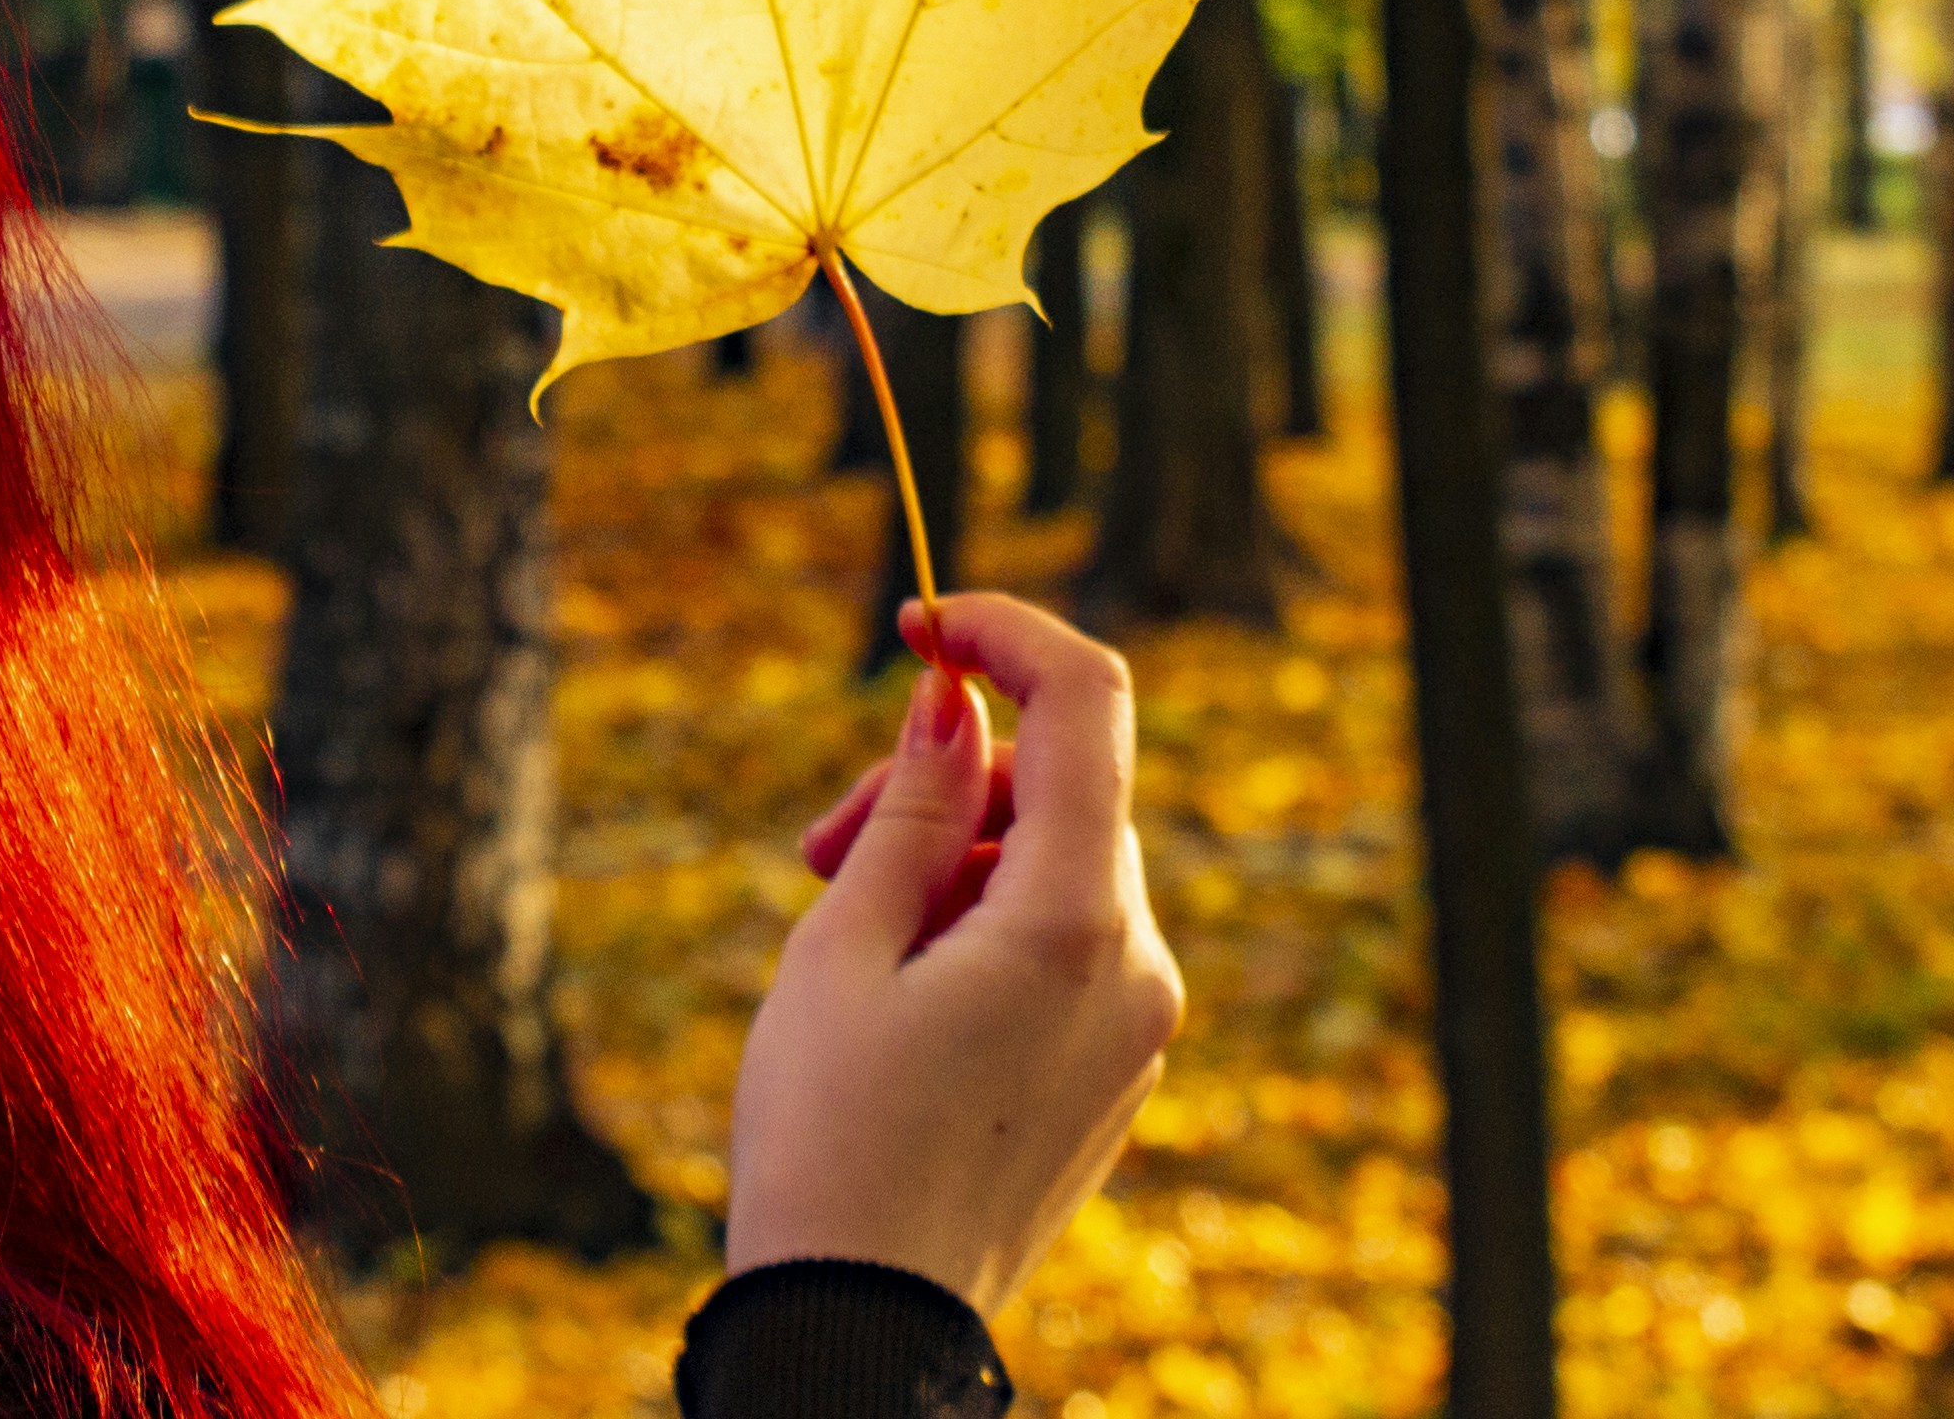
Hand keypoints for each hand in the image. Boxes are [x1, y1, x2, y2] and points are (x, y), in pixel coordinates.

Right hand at [722, 592, 1182, 1319]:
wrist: (860, 1328)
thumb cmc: (827, 1138)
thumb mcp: (843, 946)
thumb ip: (916, 806)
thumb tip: (961, 703)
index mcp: (1077, 921)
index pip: (1088, 704)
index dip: (1006, 634)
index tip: (919, 625)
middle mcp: (1137, 964)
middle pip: (1059, 792)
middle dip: (941, 786)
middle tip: (815, 849)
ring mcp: (1137, 1025)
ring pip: (1056, 868)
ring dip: (952, 861)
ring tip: (837, 929)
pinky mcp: (1116, 1069)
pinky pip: (1064, 945)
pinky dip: (985, 926)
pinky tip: (895, 987)